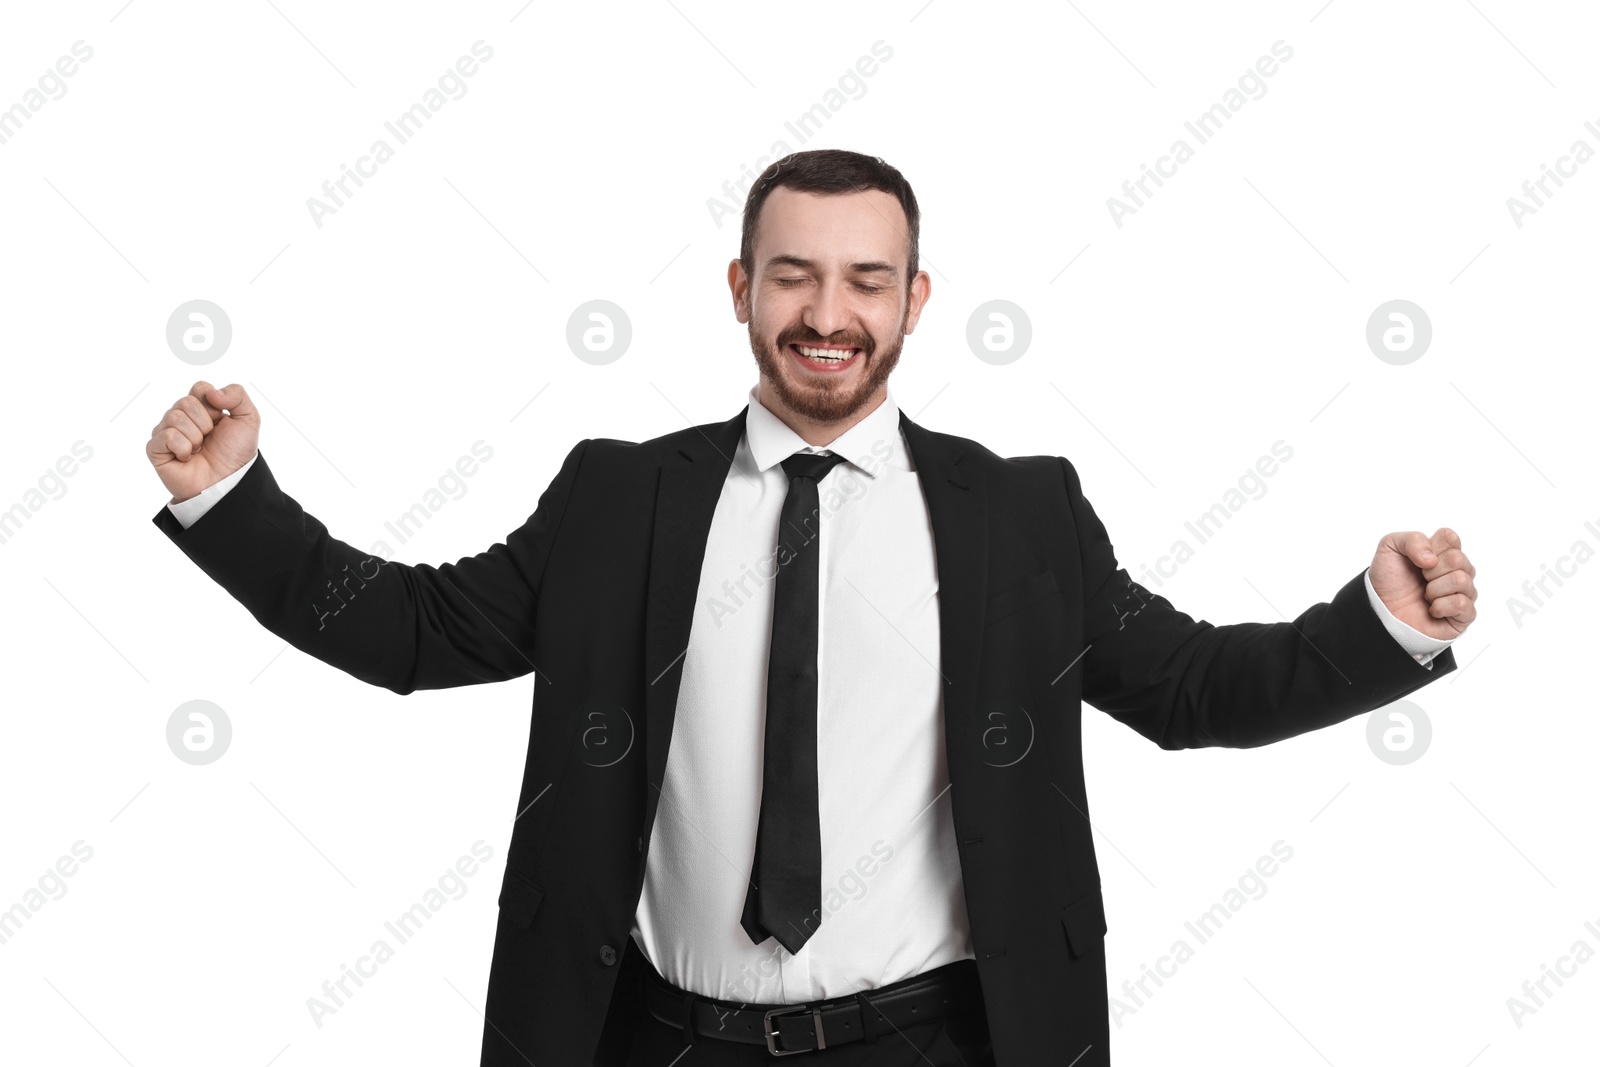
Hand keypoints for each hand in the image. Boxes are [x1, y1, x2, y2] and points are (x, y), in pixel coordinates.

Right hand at [146, 381, 259, 503]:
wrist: (228, 481)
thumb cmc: (235, 452)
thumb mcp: (248, 419)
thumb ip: (237, 395)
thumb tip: (211, 392)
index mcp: (200, 407)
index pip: (199, 388)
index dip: (214, 405)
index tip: (221, 421)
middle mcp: (180, 416)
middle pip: (186, 402)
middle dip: (205, 423)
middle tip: (209, 439)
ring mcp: (165, 431)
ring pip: (175, 417)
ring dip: (195, 437)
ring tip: (199, 450)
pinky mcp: (155, 448)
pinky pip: (167, 435)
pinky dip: (183, 448)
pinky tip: (187, 457)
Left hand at [1370, 528, 1477, 639]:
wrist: (1381, 610)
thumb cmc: (1389, 580)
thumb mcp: (1390, 547)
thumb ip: (1412, 540)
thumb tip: (1432, 559)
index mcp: (1442, 551)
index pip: (1450, 537)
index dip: (1431, 547)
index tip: (1418, 560)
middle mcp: (1457, 570)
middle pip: (1458, 558)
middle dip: (1431, 570)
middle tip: (1421, 579)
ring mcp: (1463, 592)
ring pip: (1462, 580)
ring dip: (1435, 589)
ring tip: (1425, 595)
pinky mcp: (1464, 615)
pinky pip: (1462, 604)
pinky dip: (1441, 606)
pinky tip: (1432, 610)